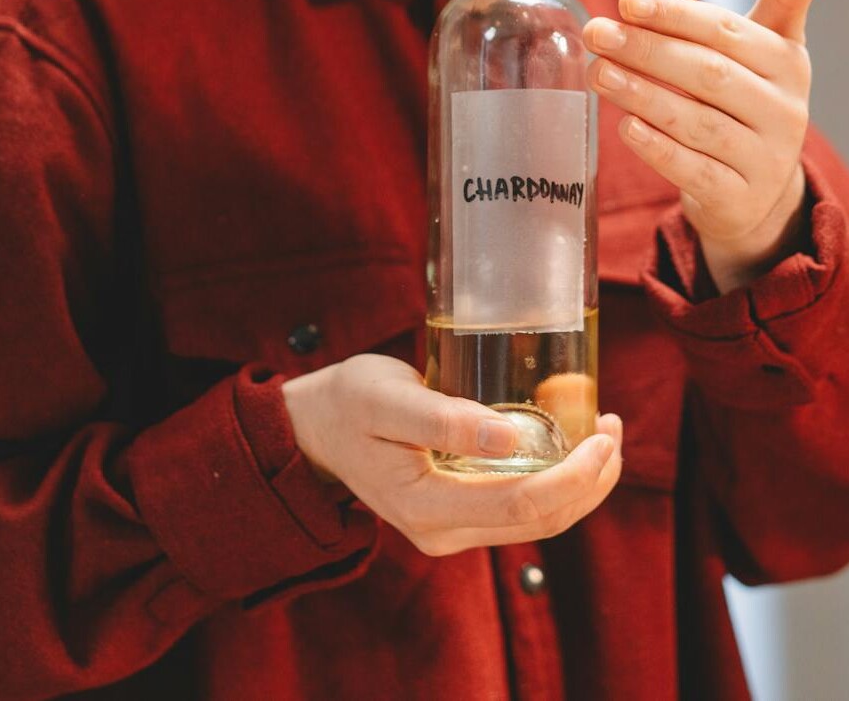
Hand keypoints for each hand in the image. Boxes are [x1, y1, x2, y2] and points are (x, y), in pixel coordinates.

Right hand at [281, 354, 622, 556]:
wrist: (315, 427)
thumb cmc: (347, 403)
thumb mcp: (386, 398)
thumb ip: (441, 418)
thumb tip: (509, 436)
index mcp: (427, 508)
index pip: (523, 506)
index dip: (575, 476)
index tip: (603, 435)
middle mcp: (444, 530)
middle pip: (541, 521)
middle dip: (590, 480)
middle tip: (613, 428)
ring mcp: (451, 526)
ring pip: (537, 520)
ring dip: (580, 483)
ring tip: (604, 434)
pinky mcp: (458, 511)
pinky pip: (520, 506)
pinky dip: (555, 479)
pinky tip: (569, 444)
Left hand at [583, 0, 833, 293]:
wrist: (758, 191)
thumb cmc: (750, 103)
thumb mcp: (770, 51)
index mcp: (787, 63)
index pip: (726, 31)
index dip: (674, 14)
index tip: (625, 1)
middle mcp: (783, 110)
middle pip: (708, 73)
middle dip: (647, 51)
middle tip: (596, 34)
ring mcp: (763, 158)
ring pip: (698, 122)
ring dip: (643, 95)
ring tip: (600, 74)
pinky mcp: (737, 197)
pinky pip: (693, 170)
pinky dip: (657, 148)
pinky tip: (625, 128)